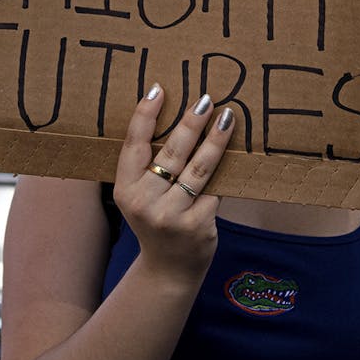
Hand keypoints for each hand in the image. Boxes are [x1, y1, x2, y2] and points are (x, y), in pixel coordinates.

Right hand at [113, 86, 234, 284]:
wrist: (168, 270)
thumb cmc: (155, 221)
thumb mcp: (139, 196)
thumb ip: (147, 167)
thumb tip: (177, 119)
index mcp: (124, 190)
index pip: (134, 145)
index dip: (145, 115)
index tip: (159, 89)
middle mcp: (144, 202)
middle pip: (172, 153)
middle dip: (191, 122)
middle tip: (205, 99)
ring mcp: (171, 216)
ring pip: (198, 168)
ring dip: (216, 139)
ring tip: (227, 116)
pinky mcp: (198, 226)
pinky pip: (215, 189)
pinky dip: (225, 171)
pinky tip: (235, 151)